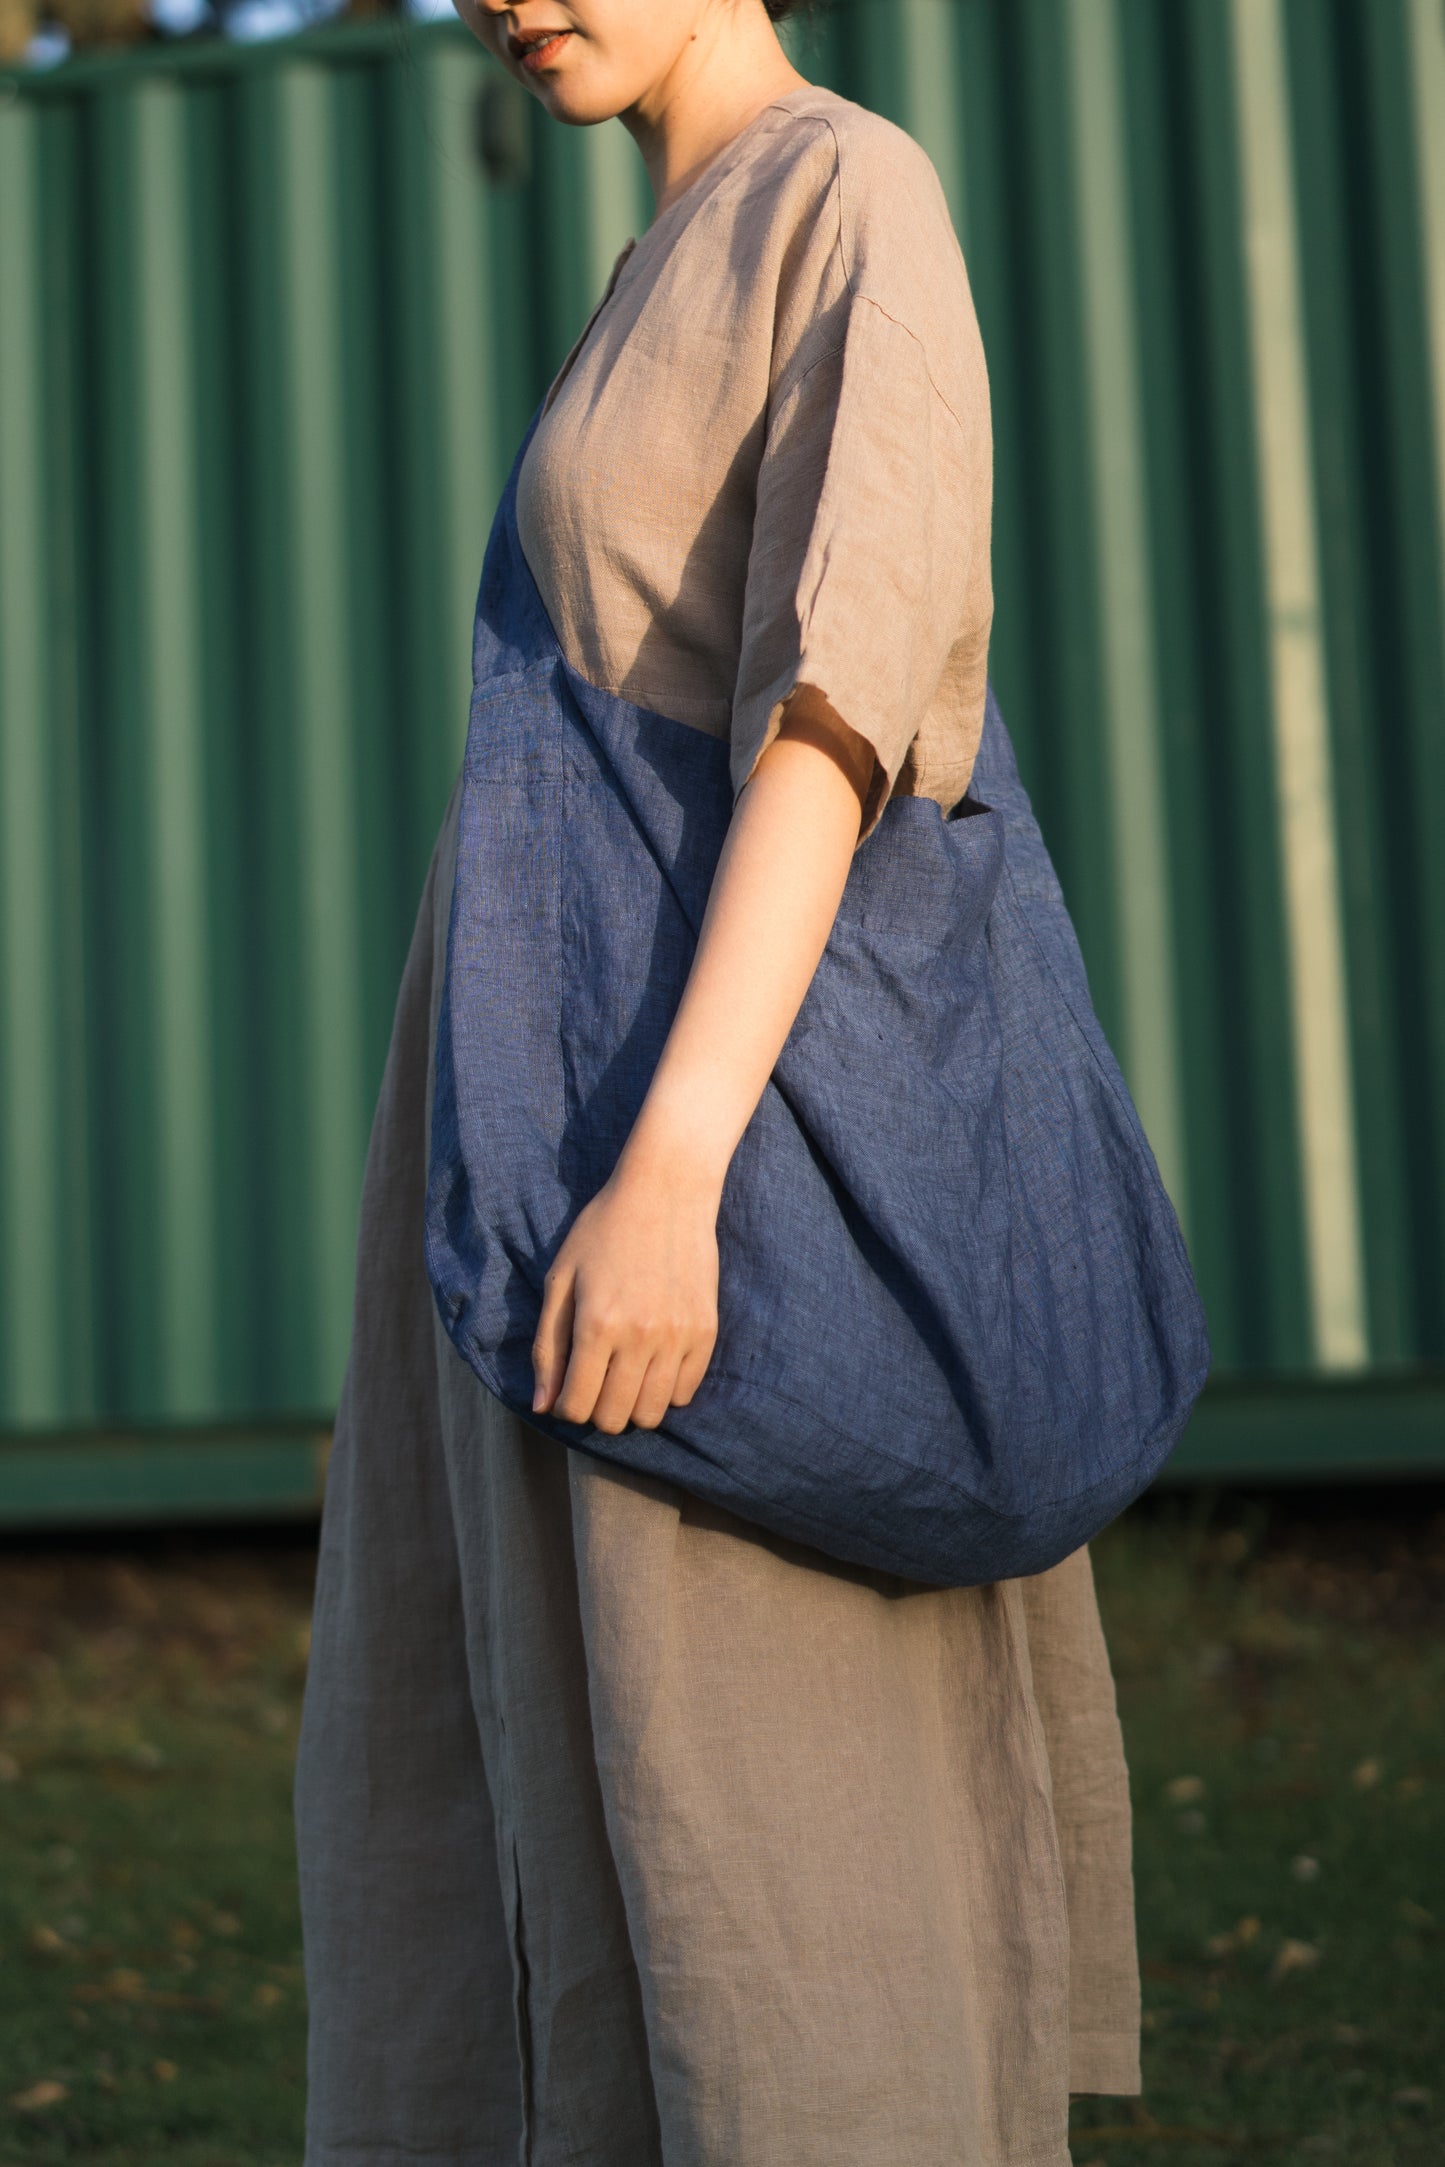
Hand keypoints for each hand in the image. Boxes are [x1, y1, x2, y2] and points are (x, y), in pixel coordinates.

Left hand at [531, 1143, 720, 1433]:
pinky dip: (664, 1390)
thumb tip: (542, 1405)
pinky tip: (652, 1363)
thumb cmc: (603, 1230)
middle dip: (596, 1409)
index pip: (576, 1406)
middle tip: (595, 1380)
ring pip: (651, 1413)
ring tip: (623, 1377)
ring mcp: (677, 1337)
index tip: (567, 1389)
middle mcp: (639, 1337)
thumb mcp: (560, 1280)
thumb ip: (548, 1346)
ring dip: (631, 1406)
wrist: (666, 1191)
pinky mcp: (705, 1331)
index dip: (565, 1406)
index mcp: (596, 1324)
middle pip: (614, 1418)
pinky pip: (684, 1393)